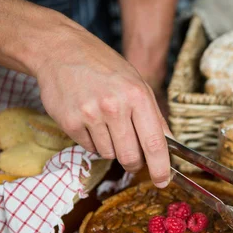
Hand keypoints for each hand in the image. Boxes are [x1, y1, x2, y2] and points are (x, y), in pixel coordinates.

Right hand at [35, 26, 171, 187]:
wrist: (61, 51)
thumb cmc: (105, 68)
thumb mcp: (138, 84)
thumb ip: (155, 117)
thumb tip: (171, 146)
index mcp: (137, 96)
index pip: (155, 143)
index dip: (161, 167)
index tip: (164, 181)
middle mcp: (115, 106)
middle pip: (131, 156)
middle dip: (134, 163)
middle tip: (133, 156)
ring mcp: (90, 114)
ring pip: (109, 154)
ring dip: (111, 147)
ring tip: (105, 122)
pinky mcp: (70, 122)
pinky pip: (89, 148)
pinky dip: (92, 141)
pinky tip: (89, 120)